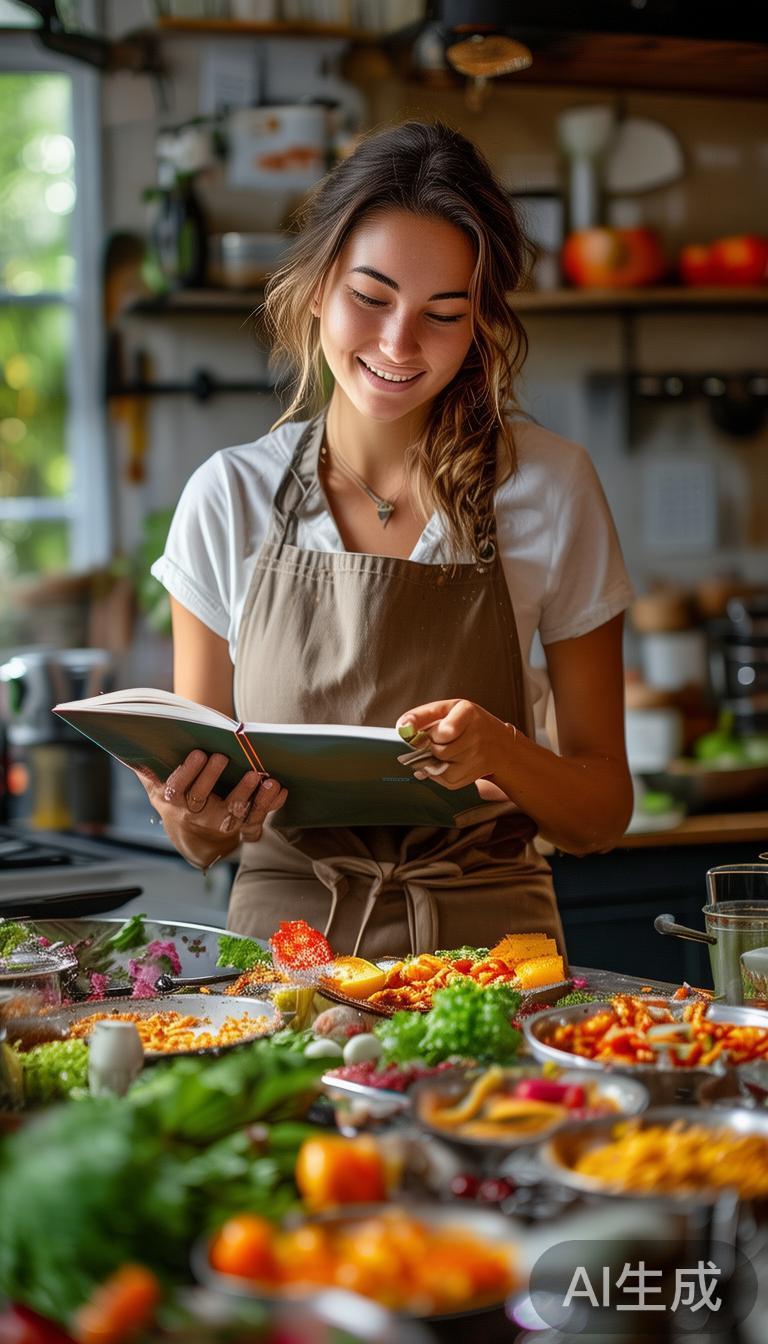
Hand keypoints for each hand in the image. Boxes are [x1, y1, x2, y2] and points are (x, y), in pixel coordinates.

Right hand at [133, 750, 287, 869]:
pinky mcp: (242, 831)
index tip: (198, 753)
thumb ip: (148, 768)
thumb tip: (124, 742)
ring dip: (249, 796)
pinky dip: (270, 805)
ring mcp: (221, 827)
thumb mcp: (158, 788)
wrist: (195, 841)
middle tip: (224, 757)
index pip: (177, 790)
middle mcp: (196, 818)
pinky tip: (279, 789)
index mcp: (174, 804)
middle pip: (203, 802)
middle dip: (213, 779)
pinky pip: (257, 821)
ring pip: (234, 814)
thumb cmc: (177, 801)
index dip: (188, 773)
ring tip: (261, 776)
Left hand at [396, 699, 513, 791]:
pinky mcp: (476, 774)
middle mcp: (477, 734)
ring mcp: (478, 756)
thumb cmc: (468, 723)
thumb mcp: (447, 709)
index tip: (417, 733)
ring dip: (435, 762)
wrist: (501, 744)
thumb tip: (402, 729)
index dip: (428, 735)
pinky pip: (448, 780)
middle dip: (431, 747)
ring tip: (443, 751)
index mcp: (467, 712)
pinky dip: (441, 775)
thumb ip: (422, 716)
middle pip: (439, 751)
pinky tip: (448, 763)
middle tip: (437, 741)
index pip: (445, 731)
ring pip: (441, 767)